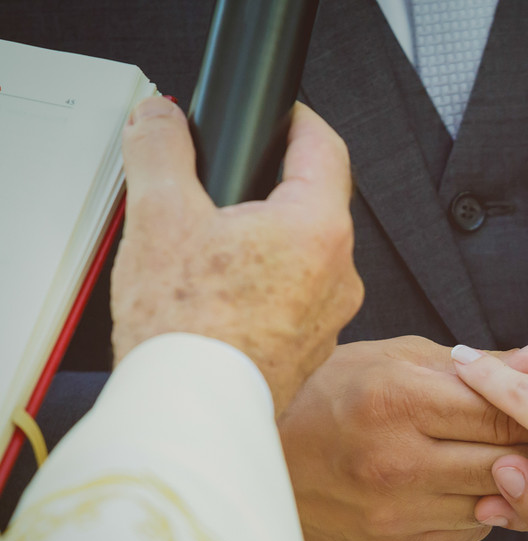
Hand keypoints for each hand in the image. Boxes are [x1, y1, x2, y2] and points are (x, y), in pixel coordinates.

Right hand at [112, 97, 361, 413]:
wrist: (193, 410)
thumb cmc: (189, 328)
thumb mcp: (160, 215)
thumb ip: (162, 151)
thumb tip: (162, 120)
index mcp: (319, 229)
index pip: (326, 148)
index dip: (300, 121)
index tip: (282, 115)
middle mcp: (339, 274)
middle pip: (315, 205)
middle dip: (271, 189)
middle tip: (227, 187)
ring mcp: (330, 317)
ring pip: (304, 257)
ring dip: (267, 244)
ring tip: (214, 251)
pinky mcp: (311, 350)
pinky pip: (295, 301)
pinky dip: (266, 289)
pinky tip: (223, 298)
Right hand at [279, 336, 527, 540]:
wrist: (253, 462)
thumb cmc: (329, 394)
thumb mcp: (395, 360)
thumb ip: (479, 365)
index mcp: (394, 403)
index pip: (501, 413)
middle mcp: (393, 466)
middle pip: (507, 463)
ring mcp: (392, 518)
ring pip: (493, 504)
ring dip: (507, 482)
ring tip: (495, 455)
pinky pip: (466, 535)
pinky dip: (474, 509)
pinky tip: (455, 486)